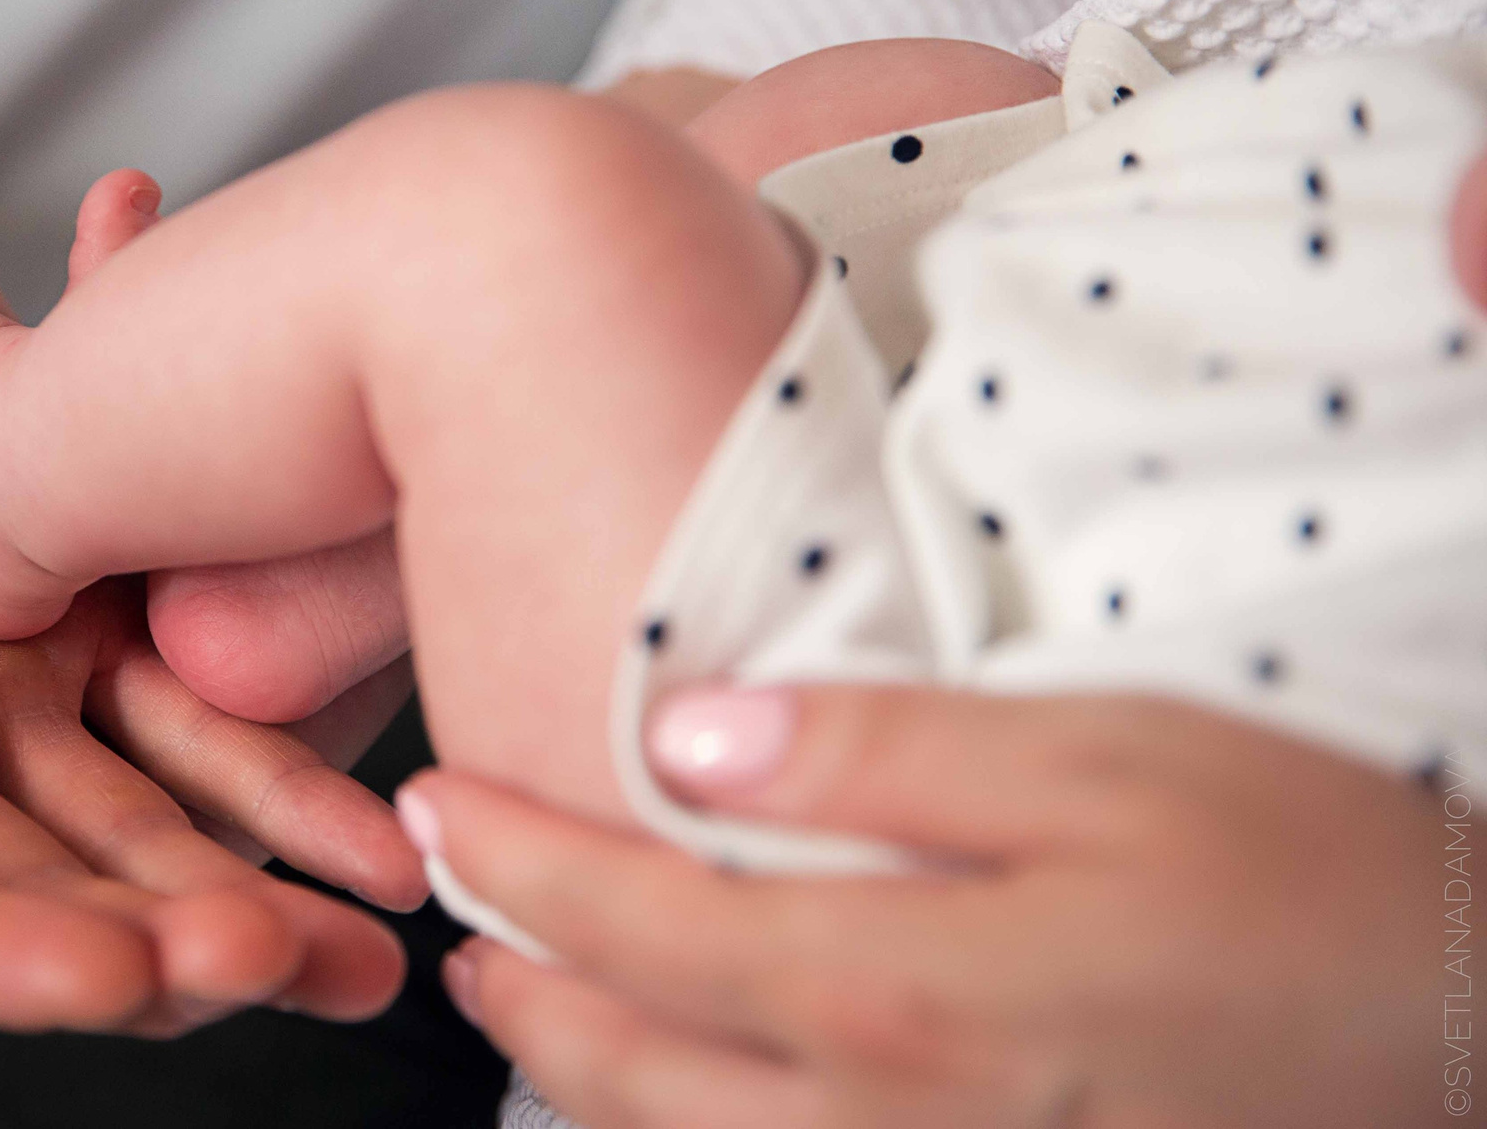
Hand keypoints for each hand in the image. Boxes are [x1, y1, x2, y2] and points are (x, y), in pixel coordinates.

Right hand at [0, 595, 423, 1000]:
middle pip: (29, 882)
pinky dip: (257, 707)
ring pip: (125, 790)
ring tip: (394, 902)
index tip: (119, 974)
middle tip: (323, 968)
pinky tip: (372, 755)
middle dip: (171, 934)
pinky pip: (161, 647)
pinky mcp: (29, 555)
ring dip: (251, 848)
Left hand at [407, 685, 1442, 1126]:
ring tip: (519, 997)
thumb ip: (877, 751)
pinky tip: (676, 1096)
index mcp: (900, 990)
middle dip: (514, 982)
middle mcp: (892, 1121)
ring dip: (577, 1076)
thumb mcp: (1099, 758)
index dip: (514, 863)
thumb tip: (681, 732)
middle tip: (447, 910)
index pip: (635, 923)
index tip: (437, 809)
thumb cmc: (1305, 869)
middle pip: (628, 1066)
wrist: (1472, 1025)